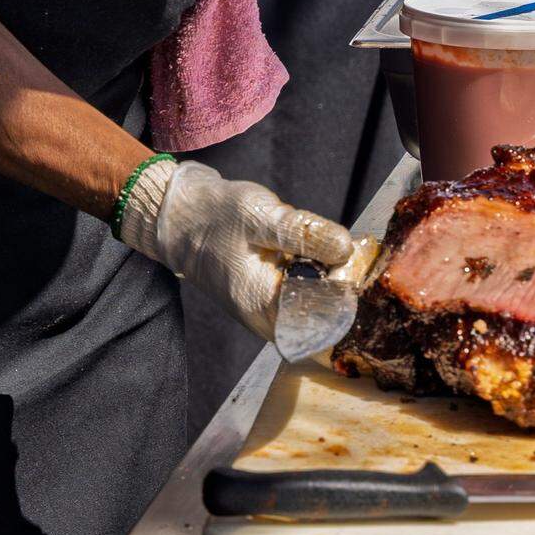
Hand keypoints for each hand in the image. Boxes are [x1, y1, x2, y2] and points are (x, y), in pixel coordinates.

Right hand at [119, 159, 352, 339]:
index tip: (354, 260)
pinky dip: (316, 270)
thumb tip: (346, 248)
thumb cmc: (215, 216)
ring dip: (330, 275)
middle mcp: (266, 319)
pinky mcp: (270, 296)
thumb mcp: (261, 216)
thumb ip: (304, 234)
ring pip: (317, 302)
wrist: (180, 216)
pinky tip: (309, 248)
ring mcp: (268, 310)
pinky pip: (304, 291)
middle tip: (346, 248)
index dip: (346, 290)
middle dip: (341, 282)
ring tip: (323, 245)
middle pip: (324, 315)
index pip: (324, 318)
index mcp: (263, 307)